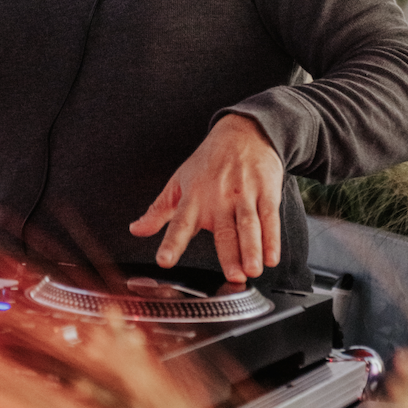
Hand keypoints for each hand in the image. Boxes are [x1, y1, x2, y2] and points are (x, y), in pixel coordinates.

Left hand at [128, 114, 283, 282]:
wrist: (244, 132)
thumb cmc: (209, 160)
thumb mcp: (178, 181)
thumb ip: (158, 211)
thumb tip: (135, 230)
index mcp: (194, 197)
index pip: (180, 223)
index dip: (171, 242)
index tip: (164, 260)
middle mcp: (219, 198)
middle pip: (224, 230)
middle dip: (229, 254)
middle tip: (233, 276)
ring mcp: (244, 195)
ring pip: (248, 225)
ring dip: (252, 249)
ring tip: (252, 270)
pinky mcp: (266, 193)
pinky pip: (269, 218)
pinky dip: (272, 239)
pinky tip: (271, 257)